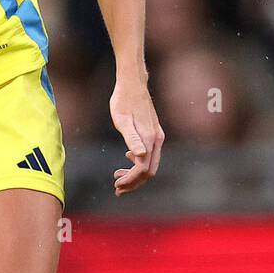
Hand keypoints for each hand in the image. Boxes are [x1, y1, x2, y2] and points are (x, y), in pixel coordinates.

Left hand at [109, 77, 163, 194]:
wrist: (132, 83)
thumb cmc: (123, 100)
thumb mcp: (122, 120)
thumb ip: (131, 138)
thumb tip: (139, 156)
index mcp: (149, 139)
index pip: (143, 170)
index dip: (131, 181)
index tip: (116, 185)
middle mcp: (157, 140)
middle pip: (149, 171)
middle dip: (133, 182)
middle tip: (117, 188)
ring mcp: (157, 137)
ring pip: (150, 163)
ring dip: (135, 174)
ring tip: (117, 177)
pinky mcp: (154, 133)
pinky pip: (149, 154)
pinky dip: (138, 163)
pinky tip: (127, 158)